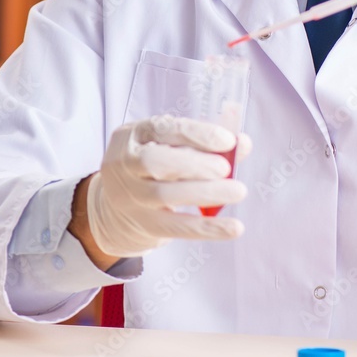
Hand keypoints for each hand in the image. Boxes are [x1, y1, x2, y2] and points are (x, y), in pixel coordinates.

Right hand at [86, 116, 250, 257]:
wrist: (114, 209)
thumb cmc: (152, 167)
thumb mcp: (169, 146)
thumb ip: (204, 142)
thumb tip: (242, 143)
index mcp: (133, 134)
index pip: (162, 128)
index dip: (196, 133)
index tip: (227, 140)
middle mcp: (125, 163)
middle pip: (154, 162)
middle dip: (194, 164)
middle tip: (226, 169)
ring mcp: (130, 196)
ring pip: (163, 194)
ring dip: (205, 193)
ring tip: (237, 191)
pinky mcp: (142, 224)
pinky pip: (175, 227)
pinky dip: (207, 228)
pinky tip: (233, 228)